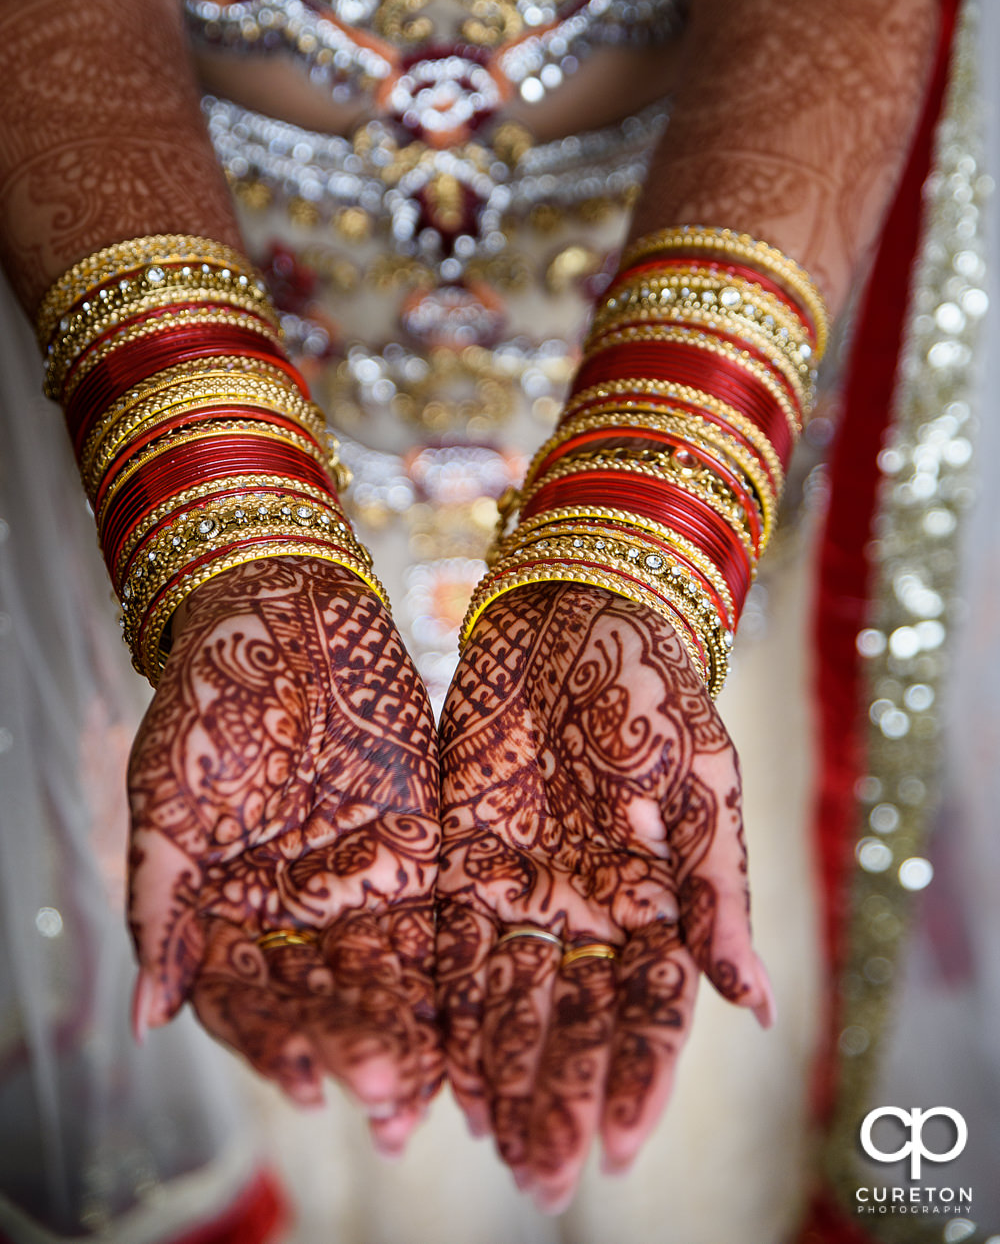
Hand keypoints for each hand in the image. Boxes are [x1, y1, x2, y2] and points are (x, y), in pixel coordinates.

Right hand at [127, 557, 440, 1152]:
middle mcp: (295, 910)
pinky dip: (453, 962)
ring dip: (407, 1025)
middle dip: (355, 1045)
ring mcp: (358, 880)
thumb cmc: (209, 698)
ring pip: (385, 972)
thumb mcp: (167, 796)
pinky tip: (472, 1007)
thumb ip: (162, 903)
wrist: (281, 612)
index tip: (302, 1084)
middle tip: (386, 1092)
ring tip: (433, 1078)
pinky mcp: (420, 844)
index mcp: (228, 908)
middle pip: (324, 997)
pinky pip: (439, 913)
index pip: (250, 999)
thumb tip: (148, 1016)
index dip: (273, 1043)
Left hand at [436, 582, 772, 1208]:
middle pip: (575, 1024)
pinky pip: (451, 949)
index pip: (650, 1010)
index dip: (638, 1078)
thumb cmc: (652, 689)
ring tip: (493, 1146)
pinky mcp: (461, 858)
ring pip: (511, 1002)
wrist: (571, 612)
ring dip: (503, 1076)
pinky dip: (447, 1009)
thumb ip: (719, 890)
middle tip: (544, 1181)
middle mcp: (588, 908)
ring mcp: (524, 887)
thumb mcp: (700, 780)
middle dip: (561, 1100)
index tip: (621, 1142)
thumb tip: (754, 1004)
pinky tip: (437, 1068)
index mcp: (655, 898)